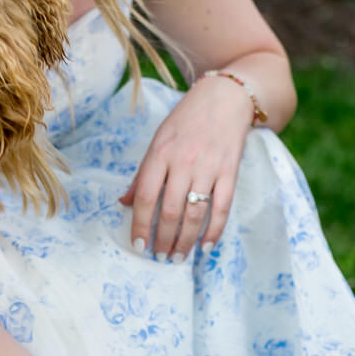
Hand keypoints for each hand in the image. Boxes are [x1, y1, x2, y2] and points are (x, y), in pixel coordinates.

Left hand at [120, 73, 258, 260]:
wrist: (224, 98)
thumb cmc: (187, 121)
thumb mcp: (158, 140)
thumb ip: (143, 173)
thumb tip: (124, 203)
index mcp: (160, 154)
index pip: (144, 197)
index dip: (139, 225)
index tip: (139, 245)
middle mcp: (182, 162)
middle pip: (169, 211)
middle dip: (163, 239)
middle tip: (160, 256)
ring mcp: (208, 168)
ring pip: (194, 214)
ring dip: (185, 241)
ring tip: (178, 257)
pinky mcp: (229, 172)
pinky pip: (222, 207)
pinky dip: (214, 230)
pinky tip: (206, 246)